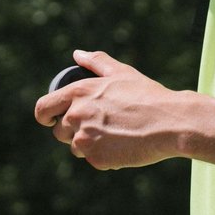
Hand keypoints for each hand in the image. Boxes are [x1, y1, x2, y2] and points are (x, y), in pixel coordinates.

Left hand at [34, 50, 196, 169]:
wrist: (170, 122)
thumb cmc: (148, 95)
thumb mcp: (122, 73)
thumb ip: (96, 61)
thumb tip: (77, 54)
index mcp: (79, 92)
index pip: (43, 108)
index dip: (45, 116)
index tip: (51, 120)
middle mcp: (77, 115)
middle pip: (59, 131)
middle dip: (74, 131)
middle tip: (99, 126)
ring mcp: (85, 139)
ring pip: (75, 148)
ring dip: (88, 144)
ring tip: (114, 135)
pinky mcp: (96, 159)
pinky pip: (92, 160)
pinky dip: (104, 157)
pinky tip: (123, 146)